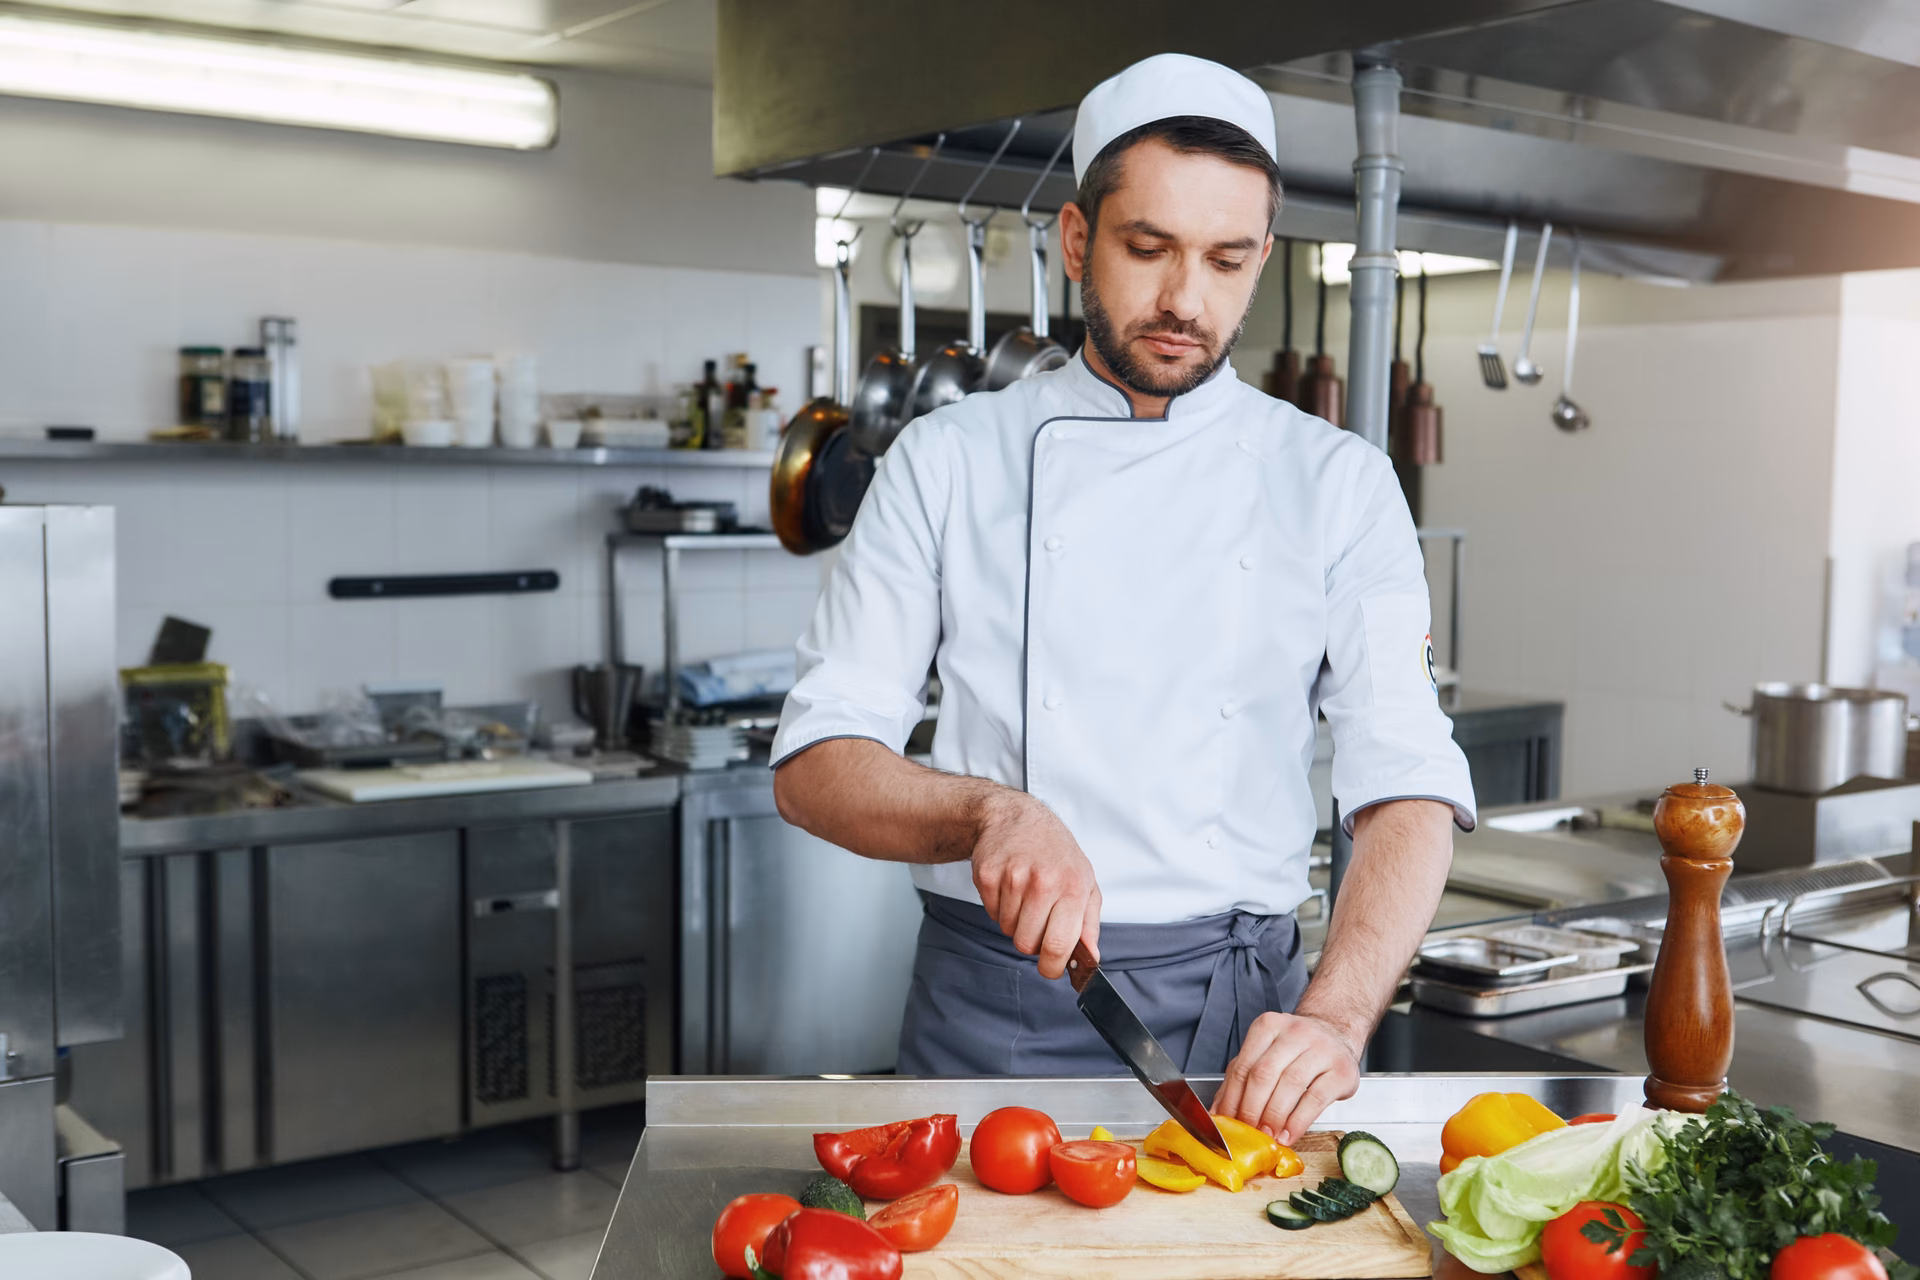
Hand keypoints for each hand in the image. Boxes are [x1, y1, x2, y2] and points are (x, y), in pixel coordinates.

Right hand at [971, 793, 1101, 979]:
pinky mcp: (987, 875)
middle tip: (1038, 919)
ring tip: (1024, 895)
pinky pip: (991, 913)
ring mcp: (1013, 878)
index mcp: (1073, 887)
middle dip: (1031, 940)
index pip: (1058, 945)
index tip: (1051, 968)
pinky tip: (1009, 886)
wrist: (1015, 817)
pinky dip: (999, 907)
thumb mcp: (1084, 881)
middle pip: (1027, 943)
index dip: (1052, 967)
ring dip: (1015, 921)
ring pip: (1007, 930)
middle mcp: (1043, 882)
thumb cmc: (1054, 852)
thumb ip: (1089, 924)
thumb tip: (1090, 959)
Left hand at [1213, 1012, 1360, 1145]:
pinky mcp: (1341, 1070)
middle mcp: (1295, 1033)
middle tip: (1248, 1132)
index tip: (1228, 1122)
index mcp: (1268, 1026)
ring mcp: (1321, 1049)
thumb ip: (1242, 1078)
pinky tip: (1288, 1135)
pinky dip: (1298, 1122)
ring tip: (1268, 1137)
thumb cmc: (1297, 1049)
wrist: (1337, 1033)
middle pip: (1264, 1074)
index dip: (1232, 1098)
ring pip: (1290, 1085)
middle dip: (1251, 1108)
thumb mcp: (1266, 1053)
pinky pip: (1315, 1099)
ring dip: (1274, 1117)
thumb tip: (1219, 1112)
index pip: (1243, 1066)